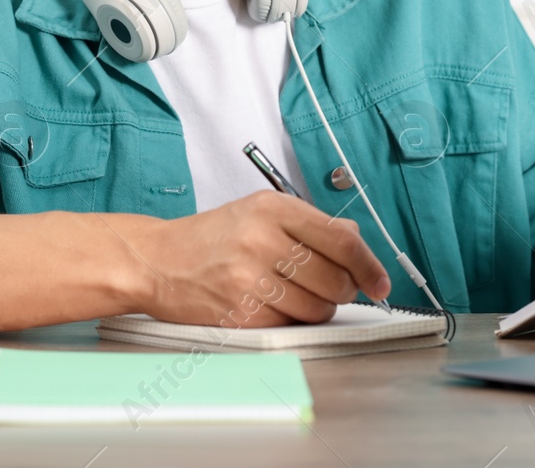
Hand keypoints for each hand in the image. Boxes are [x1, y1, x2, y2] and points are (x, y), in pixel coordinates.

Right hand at [132, 190, 390, 327]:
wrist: (155, 259)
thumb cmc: (209, 237)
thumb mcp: (258, 212)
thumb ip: (309, 224)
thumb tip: (356, 242)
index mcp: (273, 208)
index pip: (342, 240)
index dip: (369, 265)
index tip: (379, 281)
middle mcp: (262, 239)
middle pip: (335, 279)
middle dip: (340, 289)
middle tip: (326, 286)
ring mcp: (250, 277)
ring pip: (317, 308)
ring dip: (315, 308)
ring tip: (289, 294)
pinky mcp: (239, 312)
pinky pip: (288, 326)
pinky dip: (287, 321)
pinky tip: (266, 304)